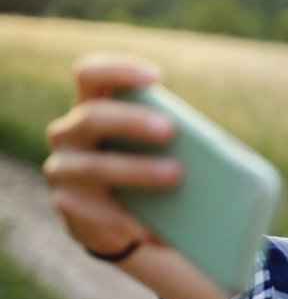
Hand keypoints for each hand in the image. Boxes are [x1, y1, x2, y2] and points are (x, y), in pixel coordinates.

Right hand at [43, 55, 180, 258]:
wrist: (109, 216)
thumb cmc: (141, 164)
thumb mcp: (150, 146)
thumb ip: (166, 136)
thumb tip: (213, 150)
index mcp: (91, 107)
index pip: (90, 74)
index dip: (118, 71)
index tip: (156, 77)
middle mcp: (68, 134)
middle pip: (92, 117)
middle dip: (130, 121)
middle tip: (169, 129)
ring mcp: (63, 170)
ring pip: (94, 166)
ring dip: (136, 170)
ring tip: (175, 175)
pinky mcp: (69, 206)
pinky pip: (99, 212)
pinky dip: (133, 219)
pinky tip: (158, 227)